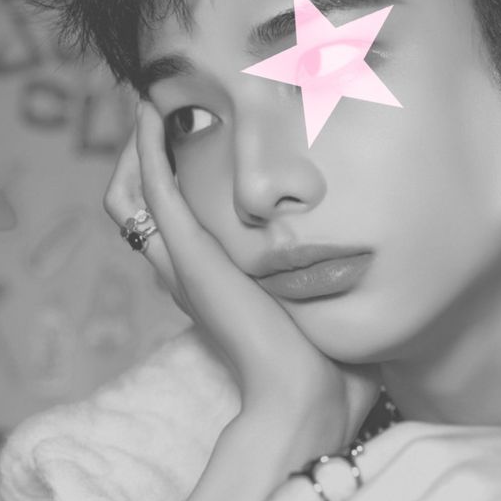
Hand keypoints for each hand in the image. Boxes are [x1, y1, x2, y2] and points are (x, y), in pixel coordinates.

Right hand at [104, 100, 379, 500]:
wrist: (308, 396)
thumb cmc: (322, 360)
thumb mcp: (318, 303)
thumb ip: (328, 276)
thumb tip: (365, 253)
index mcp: (217, 276)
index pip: (181, 217)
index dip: (177, 177)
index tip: (198, 135)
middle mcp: (190, 266)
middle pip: (144, 201)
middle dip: (147, 155)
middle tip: (163, 112)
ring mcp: (186, 260)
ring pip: (135, 193)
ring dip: (139, 148)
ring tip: (152, 105)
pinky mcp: (188, 257)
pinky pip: (152, 193)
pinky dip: (145, 152)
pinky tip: (151, 116)